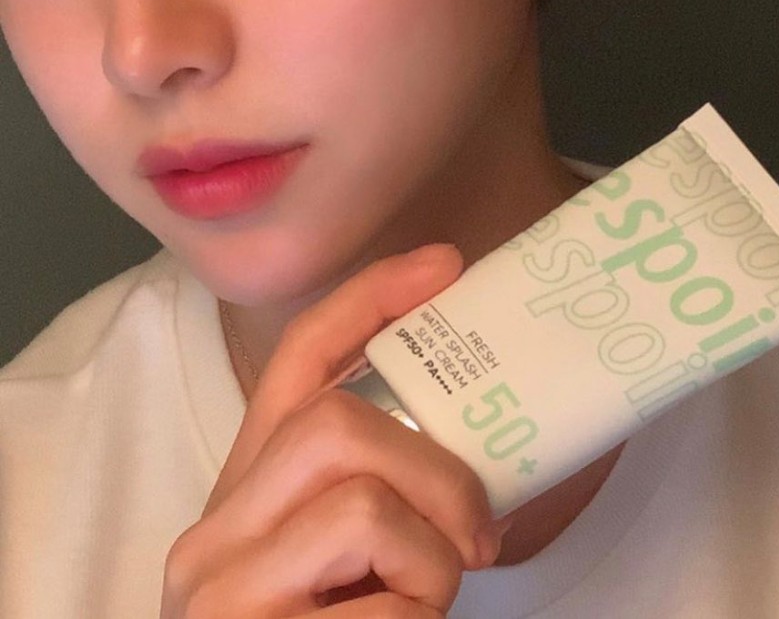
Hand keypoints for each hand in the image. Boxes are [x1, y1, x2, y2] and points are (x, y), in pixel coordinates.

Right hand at [160, 244, 502, 617]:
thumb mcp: (358, 556)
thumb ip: (387, 490)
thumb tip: (490, 440)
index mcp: (250, 490)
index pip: (299, 360)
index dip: (371, 300)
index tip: (446, 265)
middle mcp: (216, 529)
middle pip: (336, 424)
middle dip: (433, 467)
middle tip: (476, 528)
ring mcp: (223, 591)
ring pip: (364, 503)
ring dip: (430, 558)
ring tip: (422, 604)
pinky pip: (385, 598)